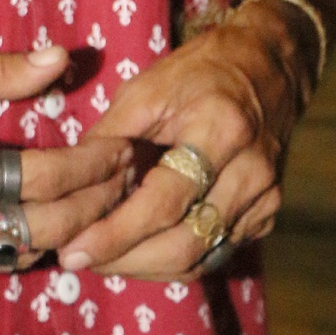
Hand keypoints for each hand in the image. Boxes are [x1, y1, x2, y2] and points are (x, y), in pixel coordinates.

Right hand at [0, 43, 131, 282]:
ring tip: (101, 197)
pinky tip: (46, 219)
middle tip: (126, 175)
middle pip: (43, 228)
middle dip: (96, 202)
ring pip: (21, 254)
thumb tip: (58, 59)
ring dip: (70, 229)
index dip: (90, 166)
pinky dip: (25, 243)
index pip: (39, 180)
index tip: (119, 146)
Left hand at [57, 7, 311, 280]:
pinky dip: (173, 261)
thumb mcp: (146, 89)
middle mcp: (250, 172)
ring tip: (101, 259)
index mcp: (220, 131)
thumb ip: (109, 138)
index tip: (72, 251)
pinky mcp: (267, 215)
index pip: (164, 202)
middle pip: (184, 243)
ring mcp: (264, 198)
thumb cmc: (198, 73)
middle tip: (78, 260)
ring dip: (145, 267)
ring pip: (199, 259)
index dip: (116, 233)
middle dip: (125, 261)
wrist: (266, 67)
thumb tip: (69, 186)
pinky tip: (139, 252)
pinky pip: (215, 255)